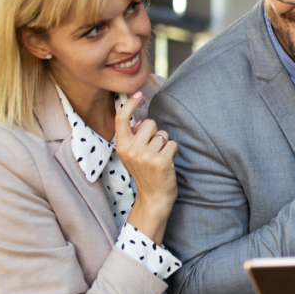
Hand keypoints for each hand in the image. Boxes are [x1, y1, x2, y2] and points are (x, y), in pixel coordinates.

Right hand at [115, 92, 177, 242]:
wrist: (153, 199)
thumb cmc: (145, 174)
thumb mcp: (132, 156)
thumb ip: (134, 138)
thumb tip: (143, 121)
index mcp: (121, 147)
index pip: (121, 119)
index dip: (130, 104)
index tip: (138, 94)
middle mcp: (131, 150)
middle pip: (150, 124)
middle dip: (156, 133)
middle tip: (154, 150)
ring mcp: (146, 156)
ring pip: (163, 134)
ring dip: (165, 144)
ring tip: (160, 158)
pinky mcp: (161, 161)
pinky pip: (172, 144)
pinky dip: (173, 152)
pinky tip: (167, 163)